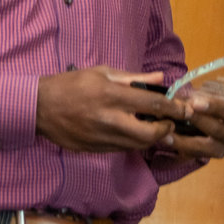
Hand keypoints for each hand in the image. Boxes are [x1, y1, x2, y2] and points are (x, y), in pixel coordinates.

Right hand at [37, 67, 193, 157]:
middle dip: (166, 130)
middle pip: (149, 134)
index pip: (153, 105)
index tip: (186, 109)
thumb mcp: (102, 73)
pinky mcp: (94, 149)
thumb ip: (133, 78)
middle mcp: (109, 120)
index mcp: (111, 96)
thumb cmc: (71, 84)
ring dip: (150, 138)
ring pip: (137, 145)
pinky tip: (133, 133)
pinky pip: (121, 149)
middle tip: (169, 123)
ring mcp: (101, 138)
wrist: (38, 108)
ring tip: (154, 127)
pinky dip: (132, 142)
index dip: (174, 109)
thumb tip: (160, 79)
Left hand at [175, 87, 223, 157]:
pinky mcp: (207, 157)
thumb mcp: (206, 95)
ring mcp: (223, 149)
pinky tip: (165, 139)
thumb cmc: (208, 102)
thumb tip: (178, 97)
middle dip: (199, 121)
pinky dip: (179, 147)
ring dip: (186, 140)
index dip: (214, 106)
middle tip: (183, 114)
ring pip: (207, 148)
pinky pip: (194, 155)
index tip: (195, 103)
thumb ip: (196, 96)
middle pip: (219, 130)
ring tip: (168, 132)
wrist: (205, 116)